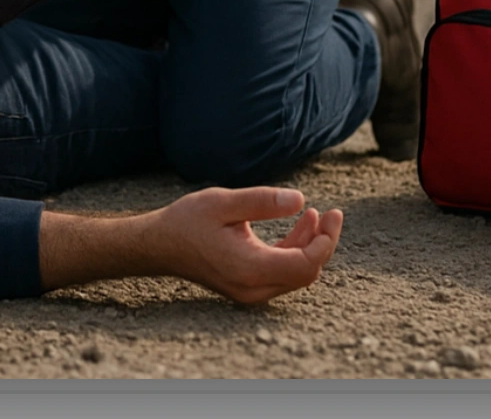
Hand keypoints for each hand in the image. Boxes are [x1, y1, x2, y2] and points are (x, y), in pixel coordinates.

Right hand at [37, 186, 343, 304]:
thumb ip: (262, 201)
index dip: (325, 241)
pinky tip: (298, 223)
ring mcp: (250, 290)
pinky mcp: (248, 285)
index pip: (305, 265)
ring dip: (309, 245)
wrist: (158, 245)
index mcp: (249, 268)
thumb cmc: (186, 221)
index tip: (332, 214)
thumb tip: (300, 201)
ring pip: (296, 273)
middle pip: (306, 272)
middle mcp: (253, 287)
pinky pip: (282, 272)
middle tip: (332, 212)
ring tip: (316, 213)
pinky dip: (294, 250)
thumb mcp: (223, 202)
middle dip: (323, 242)